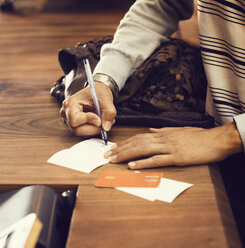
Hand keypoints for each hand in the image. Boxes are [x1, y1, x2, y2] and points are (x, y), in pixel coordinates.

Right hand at [60, 82, 115, 136]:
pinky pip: (82, 132)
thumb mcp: (106, 98)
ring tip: (103, 120)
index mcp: (70, 103)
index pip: (74, 119)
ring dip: (94, 129)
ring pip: (80, 132)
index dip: (88, 121)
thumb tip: (106, 127)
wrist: (95, 92)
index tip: (99, 119)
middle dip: (93, 128)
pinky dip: (92, 129)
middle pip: (77, 129)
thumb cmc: (97, 92)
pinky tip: (98, 121)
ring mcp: (68, 120)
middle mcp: (66, 112)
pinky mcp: (73, 125)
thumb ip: (108, 112)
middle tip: (104, 122)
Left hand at [104, 123, 242, 168]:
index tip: (113, 147)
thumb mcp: (179, 130)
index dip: (124, 142)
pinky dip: (143, 162)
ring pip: (143, 150)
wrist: (216, 140)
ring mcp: (169, 148)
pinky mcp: (176, 157)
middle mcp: (162, 139)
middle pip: (136, 143)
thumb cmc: (199, 137)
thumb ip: (164, 130)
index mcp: (162, 134)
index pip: (138, 137)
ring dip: (126, 155)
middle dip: (120, 149)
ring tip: (114, 159)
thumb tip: (151, 129)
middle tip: (107, 155)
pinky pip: (157, 160)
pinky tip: (132, 165)